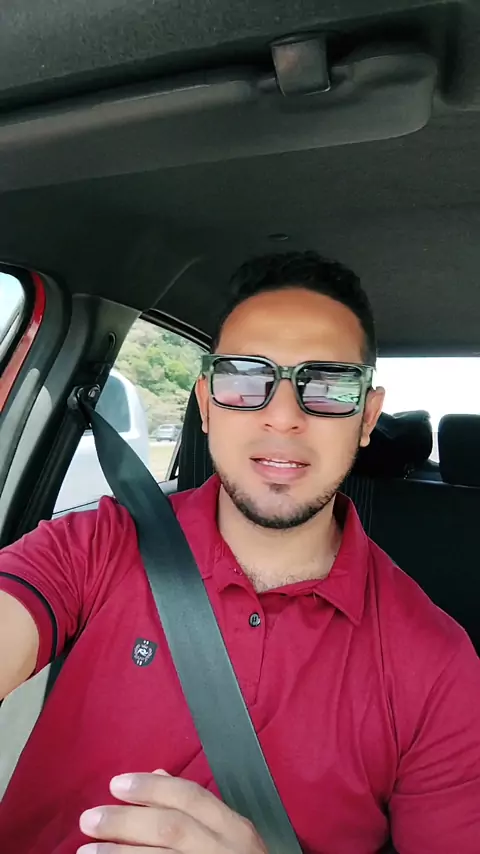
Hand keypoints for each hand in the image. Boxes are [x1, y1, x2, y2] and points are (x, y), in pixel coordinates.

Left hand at [78, 770, 267, 852]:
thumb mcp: (231, 835)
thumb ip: (197, 808)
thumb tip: (157, 777)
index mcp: (235, 828)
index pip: (190, 797)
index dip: (151, 789)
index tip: (115, 784)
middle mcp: (224, 851)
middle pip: (171, 829)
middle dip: (127, 822)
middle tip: (89, 819)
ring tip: (87, 851)